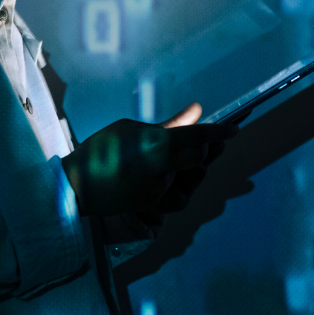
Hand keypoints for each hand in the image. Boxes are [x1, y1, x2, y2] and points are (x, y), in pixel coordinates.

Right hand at [61, 103, 240, 216]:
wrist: (79, 186)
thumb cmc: (101, 150)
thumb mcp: (131, 129)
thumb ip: (168, 125)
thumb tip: (196, 111)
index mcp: (155, 142)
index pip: (197, 135)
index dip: (219, 132)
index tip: (234, 129)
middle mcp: (161, 166)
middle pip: (199, 157)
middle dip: (205, 149)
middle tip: (205, 142)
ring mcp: (159, 187)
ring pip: (188, 177)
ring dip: (187, 168)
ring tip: (173, 159)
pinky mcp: (154, 203)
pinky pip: (175, 193)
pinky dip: (172, 183)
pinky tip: (158, 176)